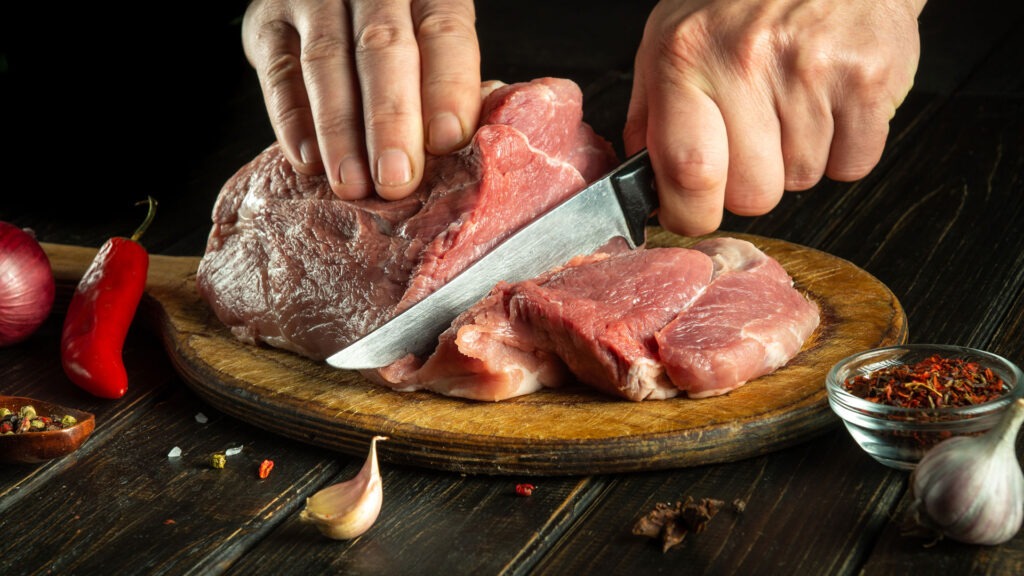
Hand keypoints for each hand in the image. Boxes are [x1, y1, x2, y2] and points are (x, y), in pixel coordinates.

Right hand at [242, 0, 480, 199]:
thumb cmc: (396, 35)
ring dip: (340, 130)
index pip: (443, 31)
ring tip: (352, 183)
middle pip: (382, 47)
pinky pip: (279, 71)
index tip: (447, 141)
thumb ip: (446, 81)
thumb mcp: (430, 42)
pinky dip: (292, 119)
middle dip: (390, 120)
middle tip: (396, 178)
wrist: (327, 0)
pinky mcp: (268, 23)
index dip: (446, 86)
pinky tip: (309, 160)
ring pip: (327, 61)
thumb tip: (460, 149)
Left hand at [624, 0, 925, 235]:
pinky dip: (845, 148)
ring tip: (793, 103)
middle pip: (753, 194)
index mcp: (685, 57)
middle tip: (754, 137)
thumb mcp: (670, 40)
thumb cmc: (741, 1)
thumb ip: (651, 117)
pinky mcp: (868, 76)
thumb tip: (645, 187)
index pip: (688, 172)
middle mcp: (746, 60)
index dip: (691, 212)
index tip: (693, 212)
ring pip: (803, 180)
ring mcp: (811, 68)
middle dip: (752, 182)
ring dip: (798, 158)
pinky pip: (852, 165)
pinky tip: (830, 104)